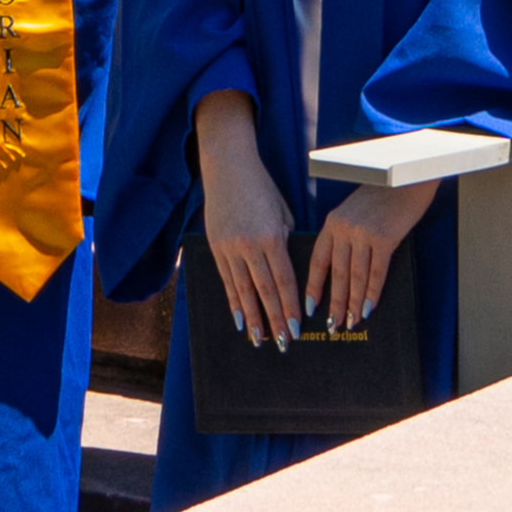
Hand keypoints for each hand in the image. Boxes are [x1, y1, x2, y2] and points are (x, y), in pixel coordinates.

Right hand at [196, 117, 299, 347]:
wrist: (228, 168)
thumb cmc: (262, 188)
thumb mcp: (283, 214)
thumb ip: (284, 243)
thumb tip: (286, 270)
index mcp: (271, 238)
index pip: (284, 282)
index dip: (289, 308)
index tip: (296, 329)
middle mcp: (249, 246)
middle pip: (264, 291)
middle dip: (273, 320)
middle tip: (281, 344)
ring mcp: (229, 248)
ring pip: (242, 290)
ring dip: (251, 318)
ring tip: (258, 339)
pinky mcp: (216, 246)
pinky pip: (226, 280)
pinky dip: (233, 301)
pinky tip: (238, 319)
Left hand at [304, 179, 434, 335]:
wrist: (405, 180)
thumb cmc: (380, 197)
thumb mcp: (353, 212)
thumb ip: (344, 235)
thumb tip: (341, 272)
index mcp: (332, 222)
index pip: (318, 260)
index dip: (314, 286)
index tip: (310, 308)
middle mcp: (344, 228)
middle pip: (336, 274)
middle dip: (333, 303)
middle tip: (331, 325)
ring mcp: (364, 234)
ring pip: (355, 277)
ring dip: (352, 303)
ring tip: (350, 322)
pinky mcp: (384, 238)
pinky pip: (376, 272)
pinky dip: (371, 293)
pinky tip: (368, 308)